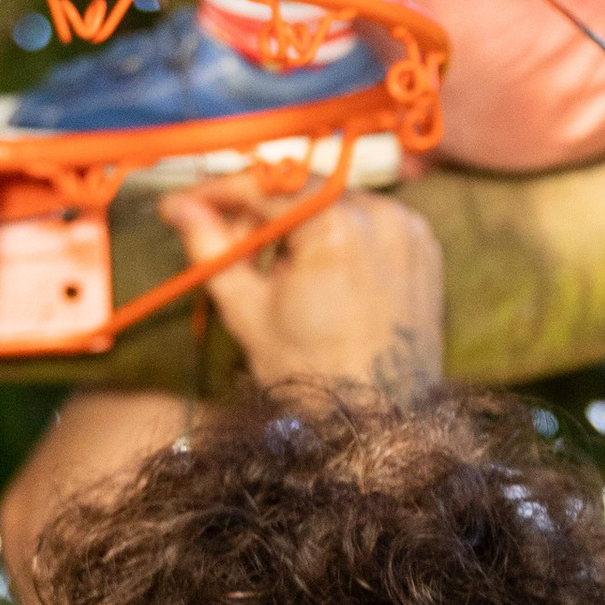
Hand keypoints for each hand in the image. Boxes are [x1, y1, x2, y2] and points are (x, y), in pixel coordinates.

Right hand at [159, 180, 445, 404]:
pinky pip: (368, 222)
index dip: (217, 192)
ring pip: (334, 203)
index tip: (183, 203)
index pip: (264, 185)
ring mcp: (408, 230)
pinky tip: (318, 274)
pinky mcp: (424, 246)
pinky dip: (338, 235)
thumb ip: (211, 248)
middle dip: (257, 211)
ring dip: (298, 223)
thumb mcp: (246, 310)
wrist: (380, 419)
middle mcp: (380, 216)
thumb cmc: (311, 373)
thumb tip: (179, 207)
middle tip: (225, 246)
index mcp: (336, 228)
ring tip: (275, 272)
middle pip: (300, 190)